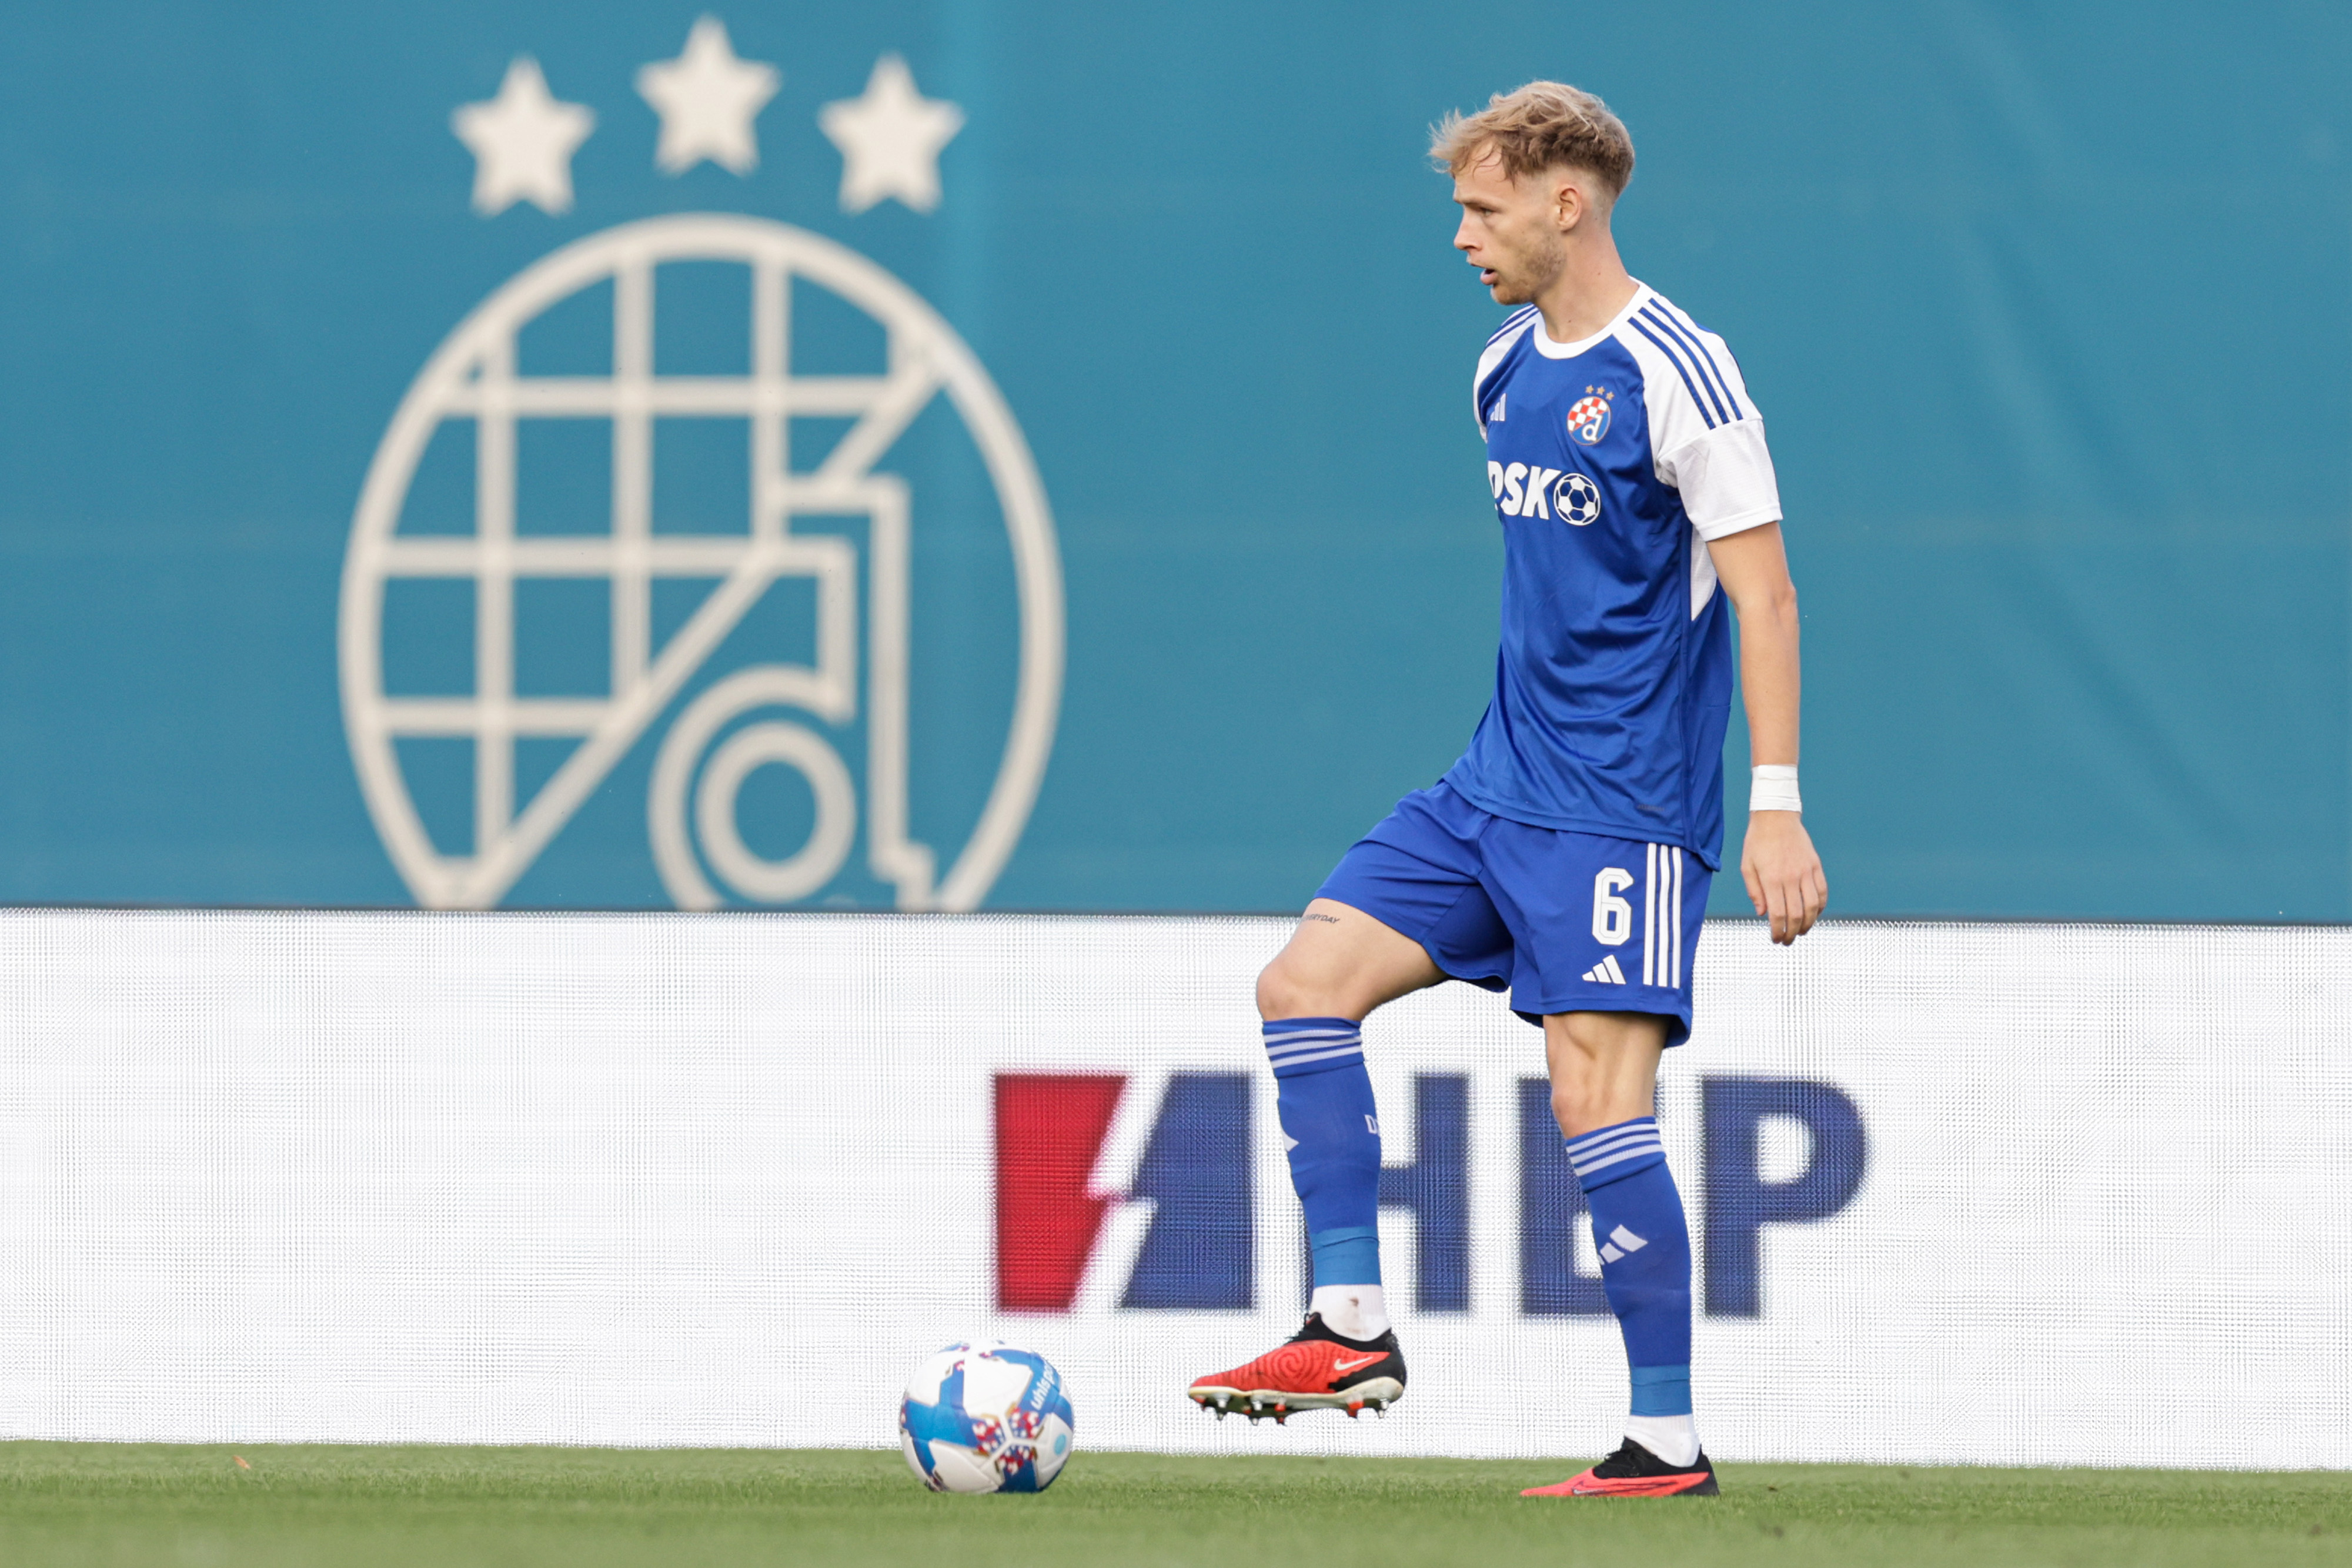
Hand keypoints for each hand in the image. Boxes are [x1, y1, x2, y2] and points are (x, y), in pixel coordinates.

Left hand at [1740, 811, 1825, 944]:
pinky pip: (1823, 891)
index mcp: (1771, 879)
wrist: (1776, 817)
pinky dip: (1821, 907)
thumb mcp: (1747, 866)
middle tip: (1787, 941)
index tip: (1776, 939)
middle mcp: (1791, 877)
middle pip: (1797, 915)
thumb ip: (1754, 892)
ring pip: (1813, 906)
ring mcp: (1806, 871)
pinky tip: (1813, 914)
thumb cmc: (1757, 842)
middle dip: (1792, 933)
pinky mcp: (1816, 865)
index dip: (1778, 931)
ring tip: (1800, 931)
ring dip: (1808, 924)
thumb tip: (1763, 914)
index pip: (1778, 914)